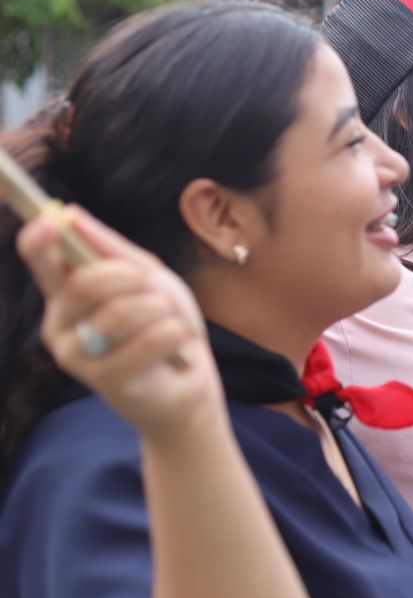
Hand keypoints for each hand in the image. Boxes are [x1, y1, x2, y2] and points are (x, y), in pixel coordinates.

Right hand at [18, 206, 219, 438]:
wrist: (188, 383)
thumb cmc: (162, 323)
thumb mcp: (147, 276)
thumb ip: (110, 249)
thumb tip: (69, 214)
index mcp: (66, 295)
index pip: (41, 263)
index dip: (39, 242)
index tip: (47, 221)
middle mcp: (60, 326)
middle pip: (86, 283)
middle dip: (133, 277)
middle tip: (155, 289)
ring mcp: (78, 357)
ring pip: (123, 311)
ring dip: (162, 310)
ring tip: (168, 323)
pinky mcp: (105, 381)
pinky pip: (148, 340)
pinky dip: (175, 335)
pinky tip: (176, 347)